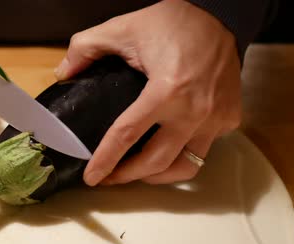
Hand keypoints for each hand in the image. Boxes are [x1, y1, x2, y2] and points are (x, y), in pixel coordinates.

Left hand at [54, 0, 241, 185]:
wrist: (220, 14)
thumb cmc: (173, 22)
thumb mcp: (123, 28)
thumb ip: (86, 47)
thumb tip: (63, 73)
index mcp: (166, 90)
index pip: (127, 135)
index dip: (105, 160)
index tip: (91, 177)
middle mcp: (194, 111)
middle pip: (156, 162)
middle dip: (127, 176)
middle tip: (109, 177)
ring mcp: (216, 117)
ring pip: (185, 166)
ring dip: (157, 175)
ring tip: (137, 171)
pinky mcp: (230, 118)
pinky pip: (204, 149)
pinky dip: (182, 154)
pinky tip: (166, 146)